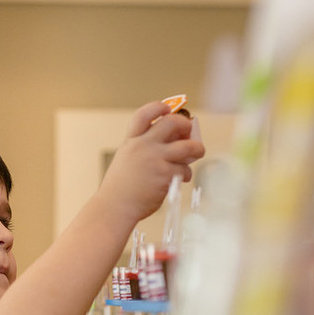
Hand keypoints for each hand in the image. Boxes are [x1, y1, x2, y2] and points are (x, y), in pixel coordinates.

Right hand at [98, 101, 205, 225]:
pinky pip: (185, 169)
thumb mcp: (126, 159)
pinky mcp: (166, 174)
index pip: (144, 114)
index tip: (167, 109)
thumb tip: (173, 143)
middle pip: (172, 123)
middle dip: (185, 124)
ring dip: (197, 148)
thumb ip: (144, 149)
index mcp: (131, 141)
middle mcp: (144, 146)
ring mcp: (155, 159)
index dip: (158, 108)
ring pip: (188, 146)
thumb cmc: (121, 188)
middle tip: (189, 131)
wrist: (115, 206)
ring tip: (198, 152)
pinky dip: (185, 174)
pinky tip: (179, 179)